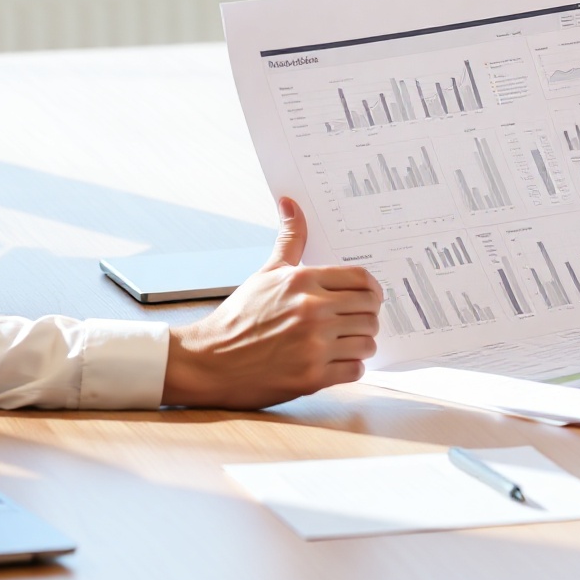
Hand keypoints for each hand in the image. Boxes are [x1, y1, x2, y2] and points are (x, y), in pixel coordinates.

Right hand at [160, 198, 384, 408]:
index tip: (368, 297)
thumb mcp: (266, 273)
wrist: (208, 362)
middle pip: (370, 309)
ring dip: (362, 342)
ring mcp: (313, 344)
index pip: (362, 278)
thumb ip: (290, 239)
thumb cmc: (238, 317)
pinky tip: (337, 362)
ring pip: (367, 340)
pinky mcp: (312, 376)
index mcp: (304, 281)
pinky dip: (352, 367)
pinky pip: (355, 369)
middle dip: (368, 315)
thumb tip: (291, 202)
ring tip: (346, 342)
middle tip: (357, 321)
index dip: (371, 289)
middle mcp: (313, 310)